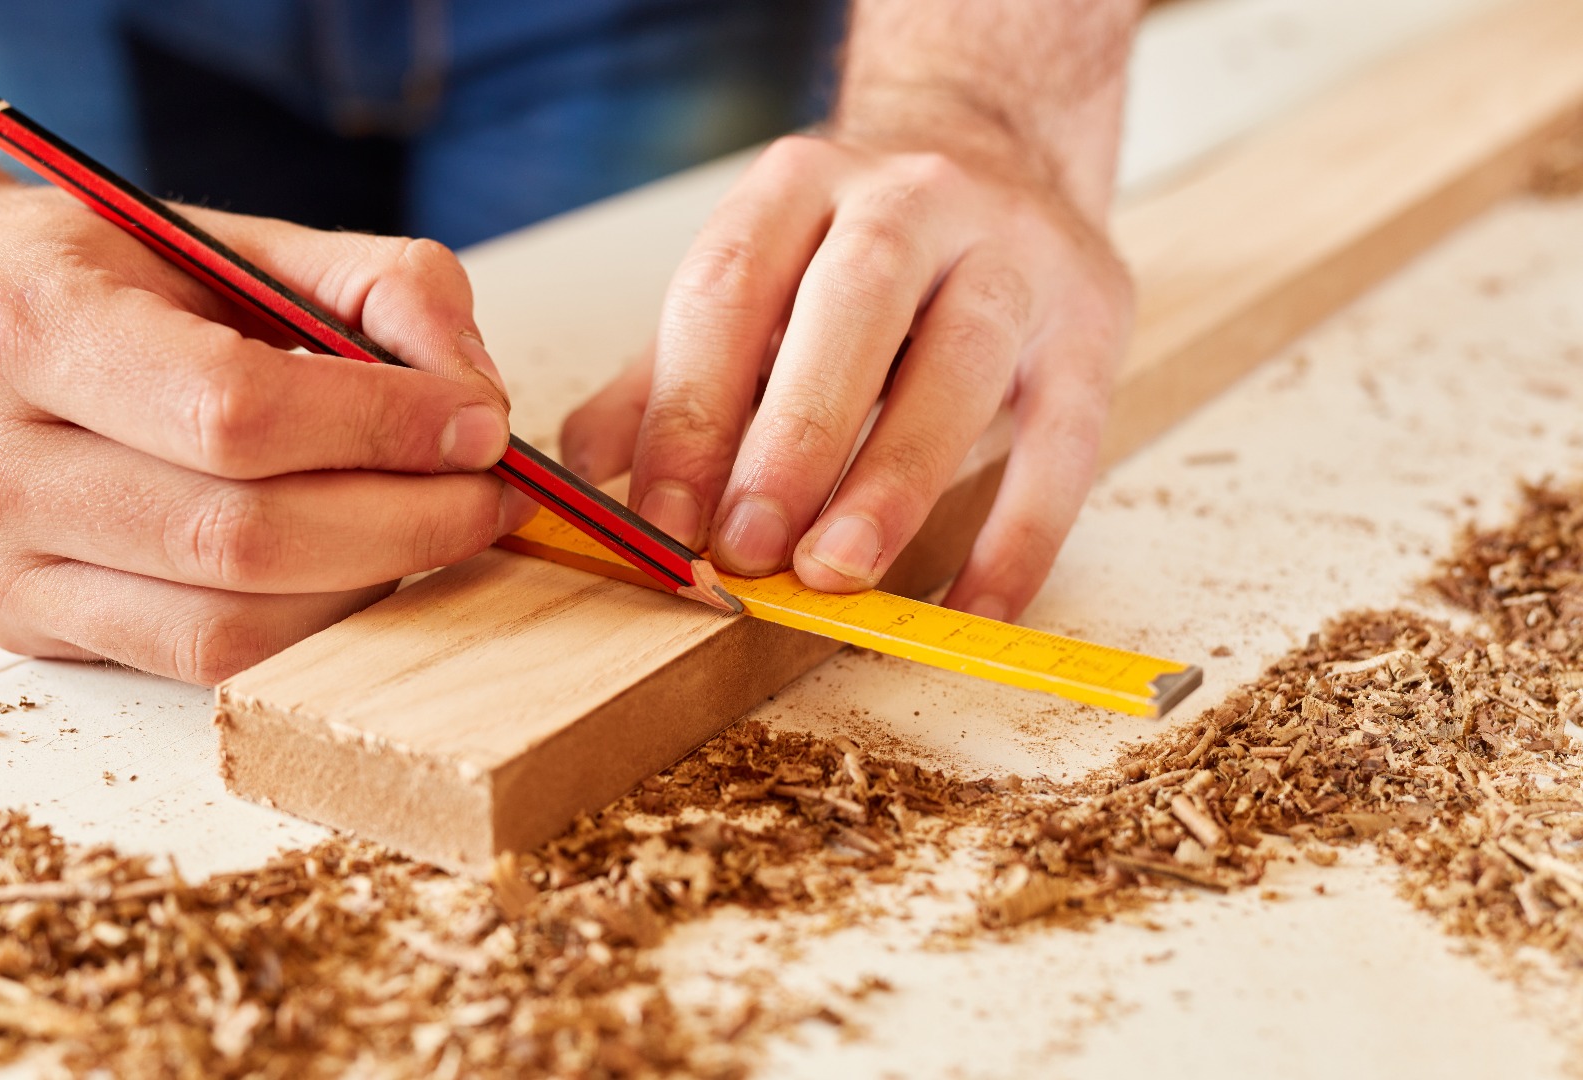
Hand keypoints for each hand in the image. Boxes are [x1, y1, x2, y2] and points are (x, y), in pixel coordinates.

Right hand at [0, 182, 525, 683]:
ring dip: (370, 585)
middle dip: (404, 523)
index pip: (233, 411)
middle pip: (241, 539)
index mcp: (20, 327)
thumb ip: (368, 285)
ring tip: (437, 529)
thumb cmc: (78, 273)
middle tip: (493, 494)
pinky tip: (357, 568)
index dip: (380, 428)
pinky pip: (198, 661)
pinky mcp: (18, 630)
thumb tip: (477, 396)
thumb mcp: (215, 233)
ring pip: (227, 628)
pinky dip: (307, 622)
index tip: (480, 423)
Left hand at [561, 128, 1130, 621]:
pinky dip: (1022, 533)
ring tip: (838, 571)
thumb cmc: (851, 249)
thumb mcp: (753, 286)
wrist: (1001, 150)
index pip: (728, 290)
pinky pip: (1066, 438)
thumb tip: (587, 470)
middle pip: (851, 308)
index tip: (660, 521)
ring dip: (895, 478)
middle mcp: (910, 199)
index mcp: (799, 186)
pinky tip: (972, 609)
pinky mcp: (1091, 321)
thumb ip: (669, 372)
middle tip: (747, 546)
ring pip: (960, 360)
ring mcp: (1013, 253)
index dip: (689, 411)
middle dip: (792, 438)